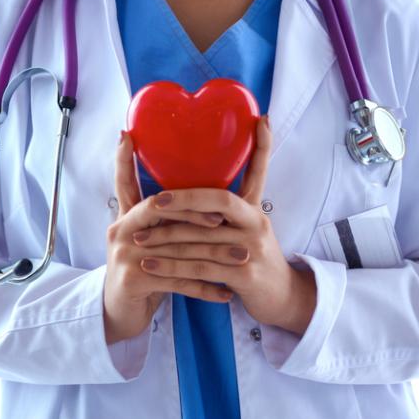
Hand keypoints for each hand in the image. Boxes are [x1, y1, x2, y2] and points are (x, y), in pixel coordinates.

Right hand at [103, 131, 235, 344]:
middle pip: (160, 209)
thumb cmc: (146, 273)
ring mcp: (123, 254)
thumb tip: (207, 201)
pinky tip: (227, 293)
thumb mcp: (153, 242)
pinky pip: (177, 280)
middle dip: (196, 210)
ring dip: (213, 252)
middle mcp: (121, 230)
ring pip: (176, 247)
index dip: (126, 159)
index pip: (126, 182)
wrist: (121, 314)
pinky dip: (205, 287)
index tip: (129, 135)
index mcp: (128, 217)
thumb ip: (169, 220)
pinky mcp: (132, 279)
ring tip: (242, 256)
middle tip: (226, 214)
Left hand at [132, 116, 317, 335]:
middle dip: (182, 199)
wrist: (281, 297)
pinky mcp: (245, 274)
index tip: (258, 122)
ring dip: (165, 238)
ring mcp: (252, 249)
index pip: (259, 171)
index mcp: (255, 209)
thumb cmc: (255, 259)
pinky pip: (200, 267)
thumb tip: (196, 193)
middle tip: (152, 201)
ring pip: (202, 237)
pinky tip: (149, 265)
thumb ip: (229, 211)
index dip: (261, 146)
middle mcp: (256, 223)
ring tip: (137, 237)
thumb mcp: (249, 230)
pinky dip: (172, 267)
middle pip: (218, 201)